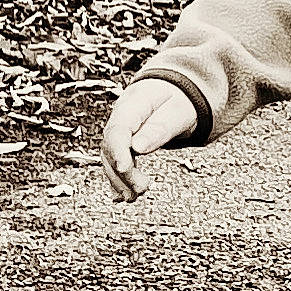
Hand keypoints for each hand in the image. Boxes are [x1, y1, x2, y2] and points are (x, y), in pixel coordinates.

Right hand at [101, 78, 197, 200]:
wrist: (176, 92)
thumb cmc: (180, 100)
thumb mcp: (179, 111)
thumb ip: (161, 128)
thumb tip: (138, 148)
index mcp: (135, 103)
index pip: (118, 129)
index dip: (118, 150)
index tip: (124, 168)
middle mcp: (121, 116)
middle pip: (112, 146)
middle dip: (122, 171)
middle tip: (142, 188)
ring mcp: (120, 129)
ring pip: (111, 156)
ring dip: (119, 179)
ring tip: (133, 197)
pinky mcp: (123, 141)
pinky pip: (116, 159)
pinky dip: (118, 178)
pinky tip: (121, 195)